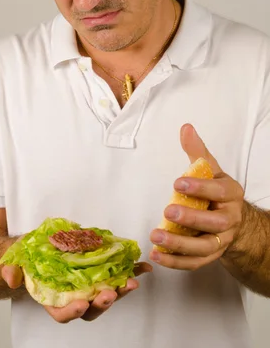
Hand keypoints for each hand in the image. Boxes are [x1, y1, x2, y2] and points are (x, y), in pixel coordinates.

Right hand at [2, 262, 151, 322]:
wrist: (37, 249)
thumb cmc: (27, 259)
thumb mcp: (14, 261)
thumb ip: (11, 269)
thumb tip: (11, 277)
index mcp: (52, 298)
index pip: (62, 313)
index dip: (72, 311)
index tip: (82, 304)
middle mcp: (73, 296)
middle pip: (91, 308)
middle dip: (103, 302)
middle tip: (112, 292)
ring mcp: (88, 286)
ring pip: (106, 295)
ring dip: (121, 289)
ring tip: (133, 280)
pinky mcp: (100, 274)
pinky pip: (117, 276)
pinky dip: (130, 272)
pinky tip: (142, 268)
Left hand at [149, 123, 244, 270]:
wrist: (237, 221)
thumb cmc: (218, 191)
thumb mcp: (211, 169)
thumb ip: (197, 151)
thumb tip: (185, 127)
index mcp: (231, 194)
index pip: (219, 191)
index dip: (200, 187)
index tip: (178, 182)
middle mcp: (229, 219)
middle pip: (213, 223)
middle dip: (191, 219)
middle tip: (168, 211)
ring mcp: (221, 241)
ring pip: (203, 248)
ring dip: (178, 245)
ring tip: (155, 237)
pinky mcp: (210, 256)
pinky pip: (194, 263)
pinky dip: (175, 262)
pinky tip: (157, 255)